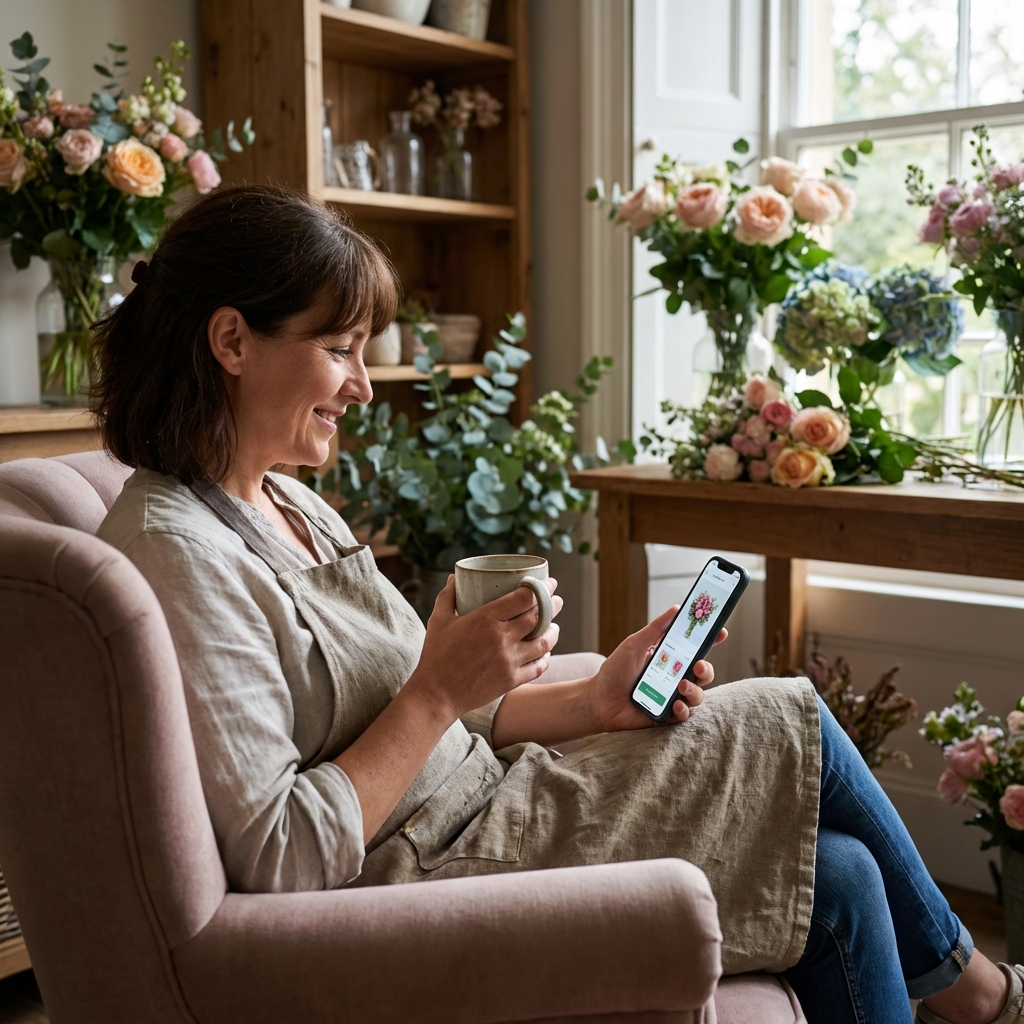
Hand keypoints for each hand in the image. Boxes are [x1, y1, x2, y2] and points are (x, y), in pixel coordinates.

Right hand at [406, 575, 562, 720]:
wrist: (436, 693)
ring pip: (544, 642)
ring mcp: (509, 661)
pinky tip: (544, 652)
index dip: (541, 588)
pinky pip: (538, 666)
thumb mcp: (439, 620)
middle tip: (556, 600)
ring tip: (554, 625)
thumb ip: (448, 596)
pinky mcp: (512, 680)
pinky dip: (545, 657)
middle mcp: (501, 638)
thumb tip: (454, 578)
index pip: (524, 598)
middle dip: (552, 606)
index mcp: (486, 619)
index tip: (549, 583)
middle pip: (538, 617)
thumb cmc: (436, 655)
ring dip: (553, 631)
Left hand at [589, 606, 726, 732]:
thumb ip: (656, 629)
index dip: (711, 640)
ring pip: (698, 694)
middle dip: (707, 669)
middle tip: (699, 665)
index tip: (721, 631)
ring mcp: (673, 696)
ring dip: (694, 690)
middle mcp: (675, 677)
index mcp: (670, 658)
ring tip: (681, 686)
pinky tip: (675, 704)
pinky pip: (685, 714)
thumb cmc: (615, 670)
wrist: (598, 700)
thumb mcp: (634, 645)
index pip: (696, 648)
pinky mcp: (667, 716)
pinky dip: (683, 709)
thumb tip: (677, 608)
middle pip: (704, 673)